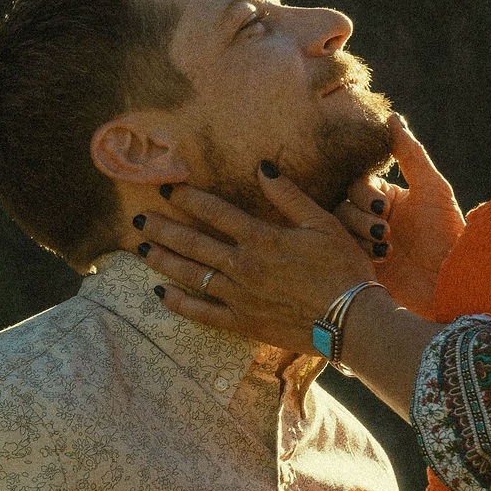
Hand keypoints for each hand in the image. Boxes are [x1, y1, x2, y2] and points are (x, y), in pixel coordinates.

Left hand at [136, 164, 375, 352]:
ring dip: (163, 261)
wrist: (352, 321)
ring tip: (140, 250)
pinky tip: (160, 294)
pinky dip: (178, 303)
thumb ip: (289, 196)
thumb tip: (262, 167)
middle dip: (163, 229)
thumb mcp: (323, 223)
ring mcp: (239, 297)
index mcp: (261, 238)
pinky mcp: (243, 323)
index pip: (215, 212)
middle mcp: (243, 266)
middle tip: (138, 219)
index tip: (168, 188)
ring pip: (190, 275)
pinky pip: (202, 313)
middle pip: (193, 243)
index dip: (189, 198)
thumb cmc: (343, 269)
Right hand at [334, 114, 463, 316]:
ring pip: (338, 226)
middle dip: (361, 215)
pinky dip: (360, 252)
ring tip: (388, 248)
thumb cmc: (447, 233)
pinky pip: (342, 250)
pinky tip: (383, 261)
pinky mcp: (359, 266)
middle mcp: (372, 217)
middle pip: (343, 202)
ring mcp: (363, 242)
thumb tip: (392, 116)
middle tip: (386, 229)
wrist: (451, 281)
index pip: (358, 182)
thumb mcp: (432, 188)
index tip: (385, 206)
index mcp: (387, 197)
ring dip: (361, 233)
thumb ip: (410, 152)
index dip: (366, 192)